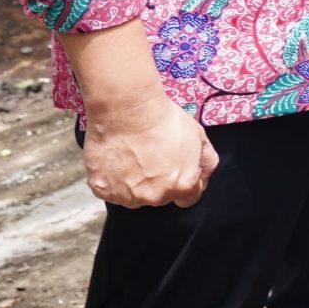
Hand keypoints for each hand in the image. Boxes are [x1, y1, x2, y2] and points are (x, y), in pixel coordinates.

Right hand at [81, 91, 214, 208]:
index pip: (189, 198)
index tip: (177, 168)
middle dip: (161, 182)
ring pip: (135, 195)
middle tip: (153, 156)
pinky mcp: (102, 190)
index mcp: (182, 185)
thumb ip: (207, 163)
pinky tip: (118, 159)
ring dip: (135, 182)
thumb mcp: (199, 137)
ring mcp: (126, 196)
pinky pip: (111, 190)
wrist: (127, 109)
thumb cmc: (163, 120)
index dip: (185, 181)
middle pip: (161, 197)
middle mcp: (155, 197)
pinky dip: (113, 179)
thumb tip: (203, 178)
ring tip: (134, 155)